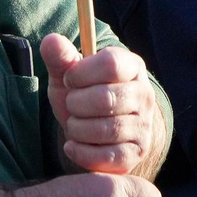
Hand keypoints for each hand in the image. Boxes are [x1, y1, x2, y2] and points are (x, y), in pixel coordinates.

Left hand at [42, 34, 158, 174]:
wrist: (95, 133)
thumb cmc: (82, 96)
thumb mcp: (69, 76)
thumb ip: (61, 58)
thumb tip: (51, 39)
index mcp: (132, 66)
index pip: (111, 63)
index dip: (81, 73)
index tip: (69, 80)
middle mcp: (145, 95)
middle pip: (106, 98)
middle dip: (76, 104)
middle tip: (71, 105)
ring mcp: (144, 126)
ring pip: (106, 129)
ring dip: (77, 128)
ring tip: (73, 125)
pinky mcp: (136, 153)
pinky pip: (106, 156)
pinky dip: (81, 152)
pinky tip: (73, 145)